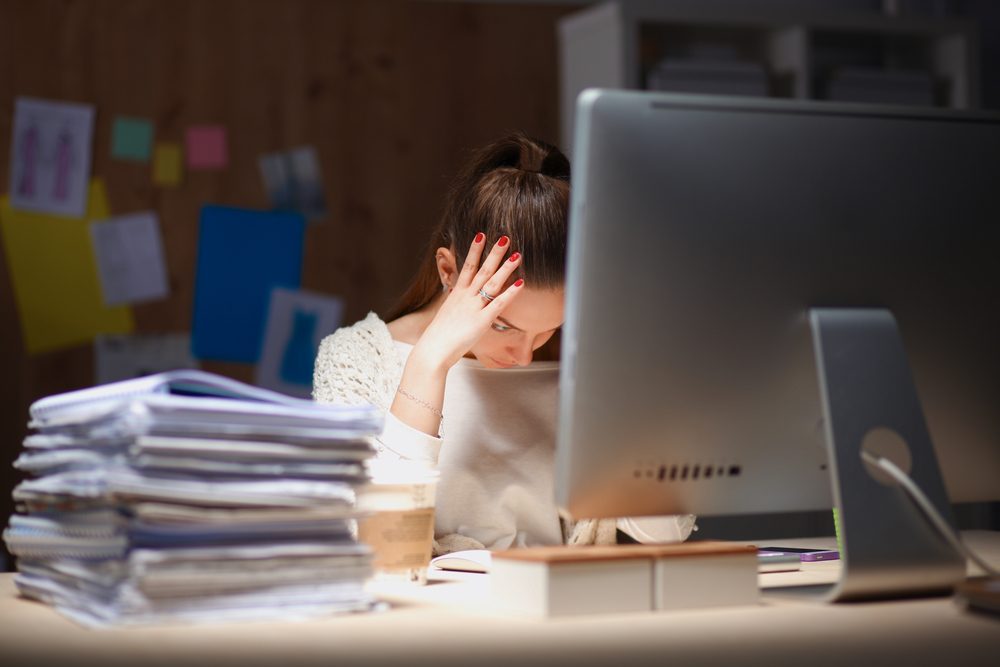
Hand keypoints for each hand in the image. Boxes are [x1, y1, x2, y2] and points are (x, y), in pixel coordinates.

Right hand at [412, 232, 524, 371]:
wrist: (433, 350)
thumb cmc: (439, 337)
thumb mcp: (447, 314)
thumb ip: (456, 305)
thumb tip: (459, 301)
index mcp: (456, 294)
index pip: (467, 267)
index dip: (474, 250)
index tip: (481, 235)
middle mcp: (465, 297)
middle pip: (482, 270)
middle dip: (494, 253)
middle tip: (505, 237)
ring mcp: (473, 307)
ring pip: (492, 283)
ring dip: (505, 268)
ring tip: (517, 254)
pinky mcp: (481, 321)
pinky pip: (498, 304)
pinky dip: (510, 293)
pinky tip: (521, 283)